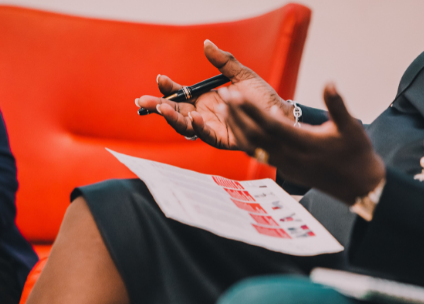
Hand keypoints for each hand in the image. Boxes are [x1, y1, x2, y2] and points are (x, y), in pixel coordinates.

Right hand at [136, 40, 290, 149]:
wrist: (280, 114)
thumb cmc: (261, 97)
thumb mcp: (242, 75)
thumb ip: (224, 62)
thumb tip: (206, 43)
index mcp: (205, 99)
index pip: (180, 94)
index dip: (168, 88)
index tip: (160, 79)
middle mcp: (204, 114)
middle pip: (175, 112)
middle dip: (158, 106)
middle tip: (143, 100)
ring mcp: (211, 128)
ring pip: (185, 126)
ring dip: (173, 118)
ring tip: (163, 109)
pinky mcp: (222, 140)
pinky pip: (206, 136)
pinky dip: (198, 128)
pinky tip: (193, 118)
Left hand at [218, 83, 385, 204]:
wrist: (359, 186)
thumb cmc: (356, 153)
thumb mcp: (351, 126)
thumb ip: (337, 105)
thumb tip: (329, 83)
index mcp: (304, 144)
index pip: (270, 125)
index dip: (250, 110)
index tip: (234, 94)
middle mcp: (290, 157)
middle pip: (254, 135)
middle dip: (236, 115)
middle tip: (222, 94)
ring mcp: (285, 165)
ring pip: (252, 146)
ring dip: (237, 127)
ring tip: (225, 108)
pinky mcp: (284, 169)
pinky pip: (258, 154)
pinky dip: (246, 139)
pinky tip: (241, 126)